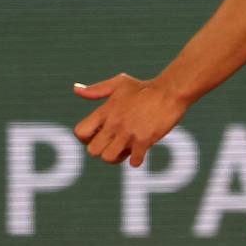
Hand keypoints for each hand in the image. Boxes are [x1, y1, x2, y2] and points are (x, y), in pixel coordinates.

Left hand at [72, 74, 188, 166]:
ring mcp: (128, 133)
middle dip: (100, 149)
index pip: (80, 132)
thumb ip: (96, 90)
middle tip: (112, 143)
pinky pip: (134, 162)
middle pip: (92, 151)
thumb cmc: (144, 87)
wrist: (170, 91)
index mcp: (105, 111)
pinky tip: (141, 150)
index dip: (85, 137)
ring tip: (125, 148)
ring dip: (117, 156)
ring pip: (109, 158)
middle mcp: (114, 124)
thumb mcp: (118, 83)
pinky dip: (137, 159)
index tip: (96, 135)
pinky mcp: (144, 141)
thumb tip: (76, 89)